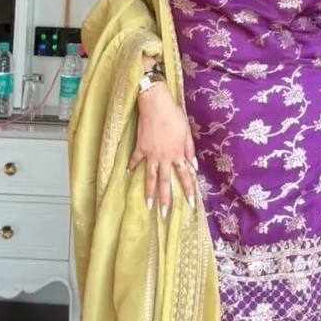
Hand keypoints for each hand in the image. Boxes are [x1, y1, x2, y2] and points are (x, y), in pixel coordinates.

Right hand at [127, 83, 199, 218]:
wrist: (156, 104)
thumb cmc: (175, 116)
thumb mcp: (187, 132)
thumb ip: (189, 150)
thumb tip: (194, 167)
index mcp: (178, 154)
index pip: (185, 176)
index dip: (188, 190)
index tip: (190, 205)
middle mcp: (164, 157)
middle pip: (165, 182)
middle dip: (166, 200)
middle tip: (164, 215)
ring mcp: (151, 154)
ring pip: (150, 177)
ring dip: (149, 192)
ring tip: (148, 205)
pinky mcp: (140, 147)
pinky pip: (136, 160)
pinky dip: (132, 167)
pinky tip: (127, 175)